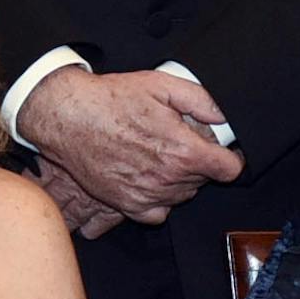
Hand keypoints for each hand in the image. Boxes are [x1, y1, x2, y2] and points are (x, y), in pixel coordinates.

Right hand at [17, 69, 239, 223]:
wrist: (68, 118)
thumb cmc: (112, 99)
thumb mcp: (162, 85)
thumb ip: (202, 101)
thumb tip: (225, 117)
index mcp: (183, 151)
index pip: (230, 169)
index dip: (231, 157)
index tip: (222, 150)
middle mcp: (168, 179)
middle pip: (204, 180)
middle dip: (198, 161)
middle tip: (178, 140)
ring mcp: (147, 195)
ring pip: (183, 195)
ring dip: (179, 178)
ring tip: (158, 153)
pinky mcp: (127, 204)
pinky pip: (159, 212)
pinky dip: (160, 198)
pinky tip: (149, 177)